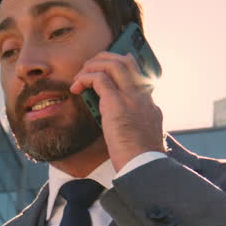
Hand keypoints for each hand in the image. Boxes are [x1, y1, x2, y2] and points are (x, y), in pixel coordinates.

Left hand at [72, 50, 164, 170]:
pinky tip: (75, 88)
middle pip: (125, 61)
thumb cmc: (140, 159)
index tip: (103, 73)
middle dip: (103, 59)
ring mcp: (131, 98)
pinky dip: (85, 78)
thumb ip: (134, 124)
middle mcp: (142, 96)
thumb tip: (120, 122)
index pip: (137, 73)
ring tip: (79, 77)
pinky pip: (98, 79)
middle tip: (88, 69)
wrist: (144, 167)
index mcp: (149, 105)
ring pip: (113, 64)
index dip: (119, 67)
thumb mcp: (142, 137)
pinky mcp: (116, 104)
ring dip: (92, 66)